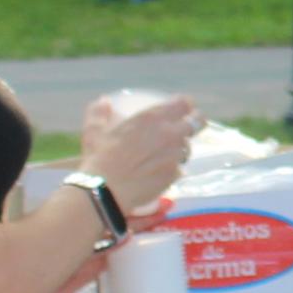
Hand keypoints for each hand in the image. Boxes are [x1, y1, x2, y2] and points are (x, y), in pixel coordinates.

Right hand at [78, 90, 202, 219]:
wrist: (105, 191)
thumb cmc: (100, 158)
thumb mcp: (94, 130)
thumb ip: (98, 112)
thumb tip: (103, 101)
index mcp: (153, 118)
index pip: (185, 103)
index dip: (186, 104)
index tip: (183, 107)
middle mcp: (170, 134)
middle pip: (198, 122)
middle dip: (195, 122)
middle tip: (185, 127)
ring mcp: (175, 155)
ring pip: (188, 147)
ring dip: (180, 148)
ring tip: (166, 153)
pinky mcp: (175, 175)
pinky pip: (180, 168)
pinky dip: (172, 169)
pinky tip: (159, 172)